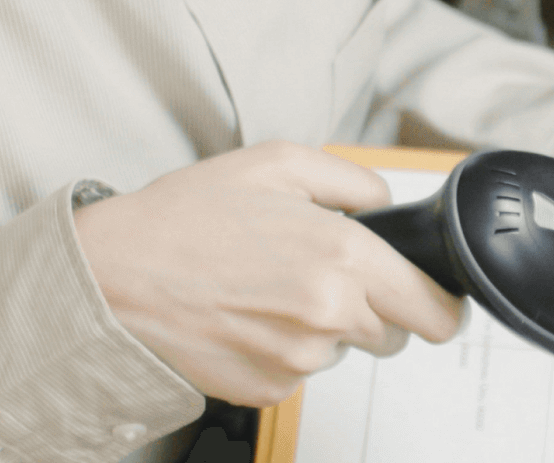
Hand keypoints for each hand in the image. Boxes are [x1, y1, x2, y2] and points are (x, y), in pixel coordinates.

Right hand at [72, 140, 465, 408]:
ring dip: (325, 326)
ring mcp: (296, 361)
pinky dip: (284, 348)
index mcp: (344, 258)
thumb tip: (388, 206)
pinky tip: (247, 314)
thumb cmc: (188, 216)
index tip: (437, 301)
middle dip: (374, 307)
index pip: (433, 309)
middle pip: (394, 334)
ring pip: (343, 350)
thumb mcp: (280, 163)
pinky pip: (299, 372)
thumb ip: (354, 183)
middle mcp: (328, 316)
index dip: (441, 305)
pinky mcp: (265, 390)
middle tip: (323, 273)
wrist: (112, 276)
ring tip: (270, 286)